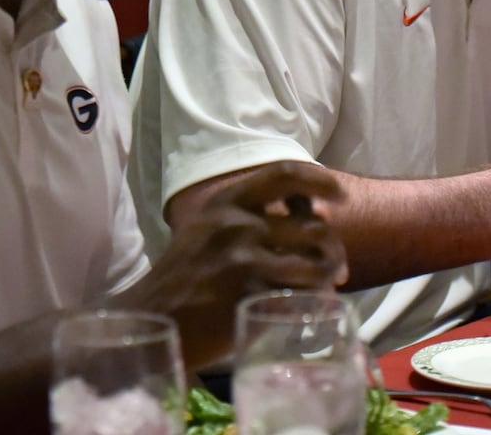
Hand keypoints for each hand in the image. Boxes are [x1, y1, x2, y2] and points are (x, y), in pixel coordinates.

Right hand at [139, 161, 346, 366]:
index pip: (285, 173)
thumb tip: (309, 215)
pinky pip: (298, 295)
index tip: (339, 195)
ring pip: (313, 263)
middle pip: (313, 226)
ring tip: (328, 288)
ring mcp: (241, 259)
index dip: (320, 180)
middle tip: (339, 267)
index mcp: (227, 201)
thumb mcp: (208, 228)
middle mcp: (236, 223)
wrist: (152, 316)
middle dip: (334, 249)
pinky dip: (312, 302)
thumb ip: (249, 215)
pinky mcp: (246, 295)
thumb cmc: (186, 273)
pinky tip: (310, 309)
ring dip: (328, 278)